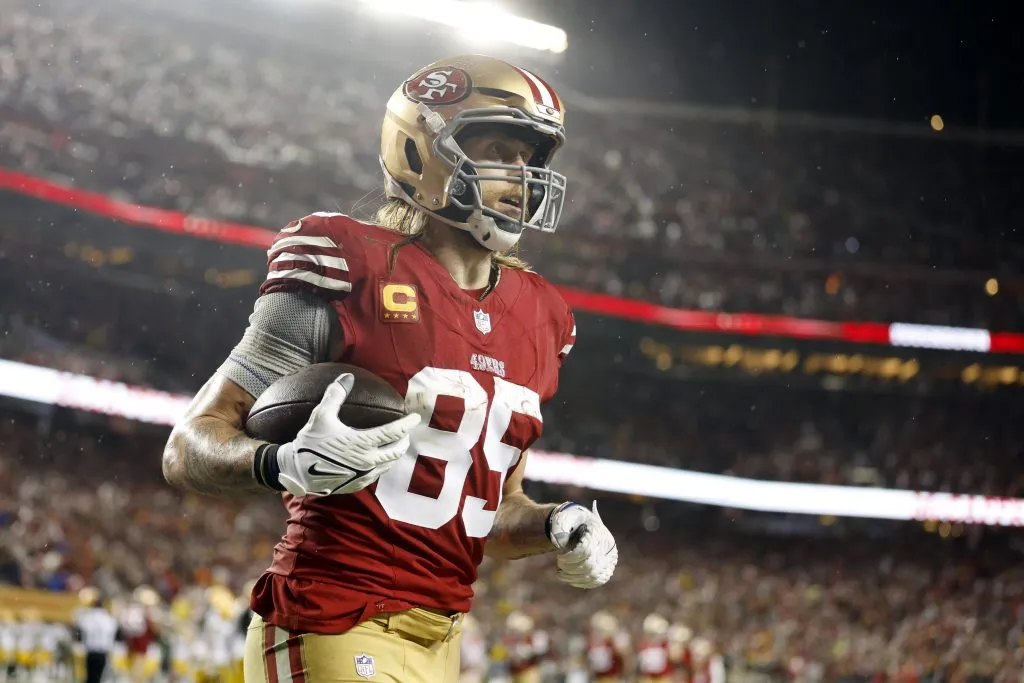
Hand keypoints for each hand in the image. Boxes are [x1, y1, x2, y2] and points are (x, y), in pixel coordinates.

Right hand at [271, 374, 419, 495]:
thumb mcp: (321, 416)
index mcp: (362, 443)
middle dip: (404, 440)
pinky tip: (380, 460)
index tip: (415, 417)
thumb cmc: (310, 442)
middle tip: (406, 432)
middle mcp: (367, 461)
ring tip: (397, 445)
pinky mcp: (357, 484)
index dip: (407, 424)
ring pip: (389, 464)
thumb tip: (347, 377)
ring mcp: (363, 475)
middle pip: (396, 450)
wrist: (296, 472)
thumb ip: (336, 395)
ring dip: (396, 454)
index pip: (393, 432)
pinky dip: (383, 465)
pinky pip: (377, 474)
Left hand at [547, 501, 617, 588]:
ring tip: (561, 573)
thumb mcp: (564, 518)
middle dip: (570, 568)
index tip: (559, 557)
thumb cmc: (571, 521)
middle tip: (559, 566)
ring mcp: (609, 558)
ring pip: (593, 576)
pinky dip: (581, 582)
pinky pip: (597, 581)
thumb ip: (559, 526)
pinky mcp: (607, 569)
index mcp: (597, 531)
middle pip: (589, 565)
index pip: (585, 551)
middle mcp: (607, 545)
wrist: (581, 525)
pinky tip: (570, 578)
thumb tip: (558, 543)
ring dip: (574, 578)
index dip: (570, 558)